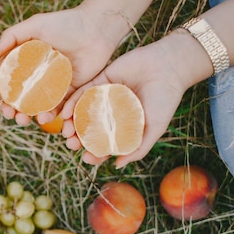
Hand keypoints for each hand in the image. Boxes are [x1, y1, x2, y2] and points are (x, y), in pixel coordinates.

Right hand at [0, 6, 129, 125]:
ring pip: (34, 105)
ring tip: (24, 120)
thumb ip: (12, 36)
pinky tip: (45, 118)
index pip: (4, 74)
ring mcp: (51, 84)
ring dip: (26, 115)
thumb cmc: (66, 23)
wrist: (97, 29)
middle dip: (9, 107)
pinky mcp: (69, 92)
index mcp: (24, 58)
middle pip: (16, 95)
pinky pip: (57, 107)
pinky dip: (50, 115)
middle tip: (9, 114)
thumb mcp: (36, 25)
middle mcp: (35, 73)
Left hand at [61, 35, 190, 166]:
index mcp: (124, 126)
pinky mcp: (100, 80)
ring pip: (83, 113)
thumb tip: (117, 166)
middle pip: (90, 129)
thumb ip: (138, 148)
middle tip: (72, 145)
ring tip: (66, 132)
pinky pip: (82, 93)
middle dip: (79, 139)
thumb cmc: (165, 100)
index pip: (106, 143)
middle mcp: (112, 113)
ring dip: (72, 124)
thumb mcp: (155, 129)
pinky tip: (65, 114)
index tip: (87, 158)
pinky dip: (72, 104)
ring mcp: (105, 97)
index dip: (95, 152)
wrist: (168, 67)